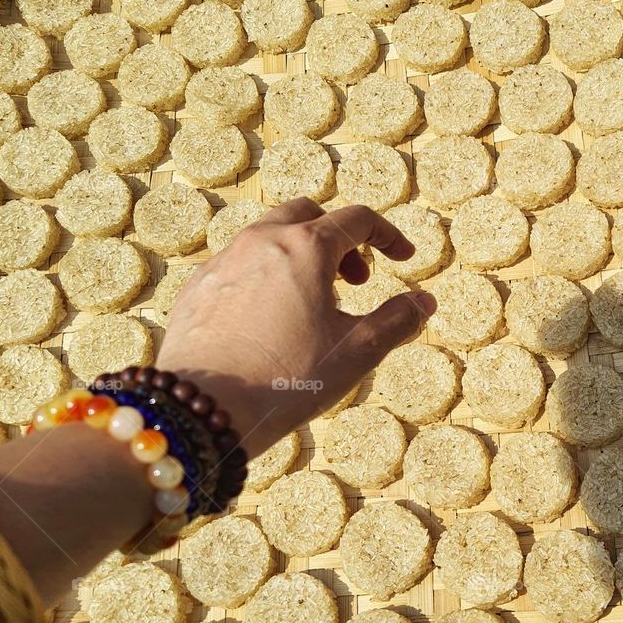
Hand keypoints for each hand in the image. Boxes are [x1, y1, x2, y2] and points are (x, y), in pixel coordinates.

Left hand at [156, 200, 434, 459]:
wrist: (204, 407)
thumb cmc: (288, 379)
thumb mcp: (356, 352)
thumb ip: (396, 320)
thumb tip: (425, 301)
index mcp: (306, 247)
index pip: (358, 219)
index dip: (388, 236)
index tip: (403, 258)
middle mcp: (261, 240)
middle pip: (309, 215)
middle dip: (340, 239)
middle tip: (355, 280)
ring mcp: (223, 260)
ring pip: (269, 236)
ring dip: (301, 255)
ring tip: (313, 302)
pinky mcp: (197, 287)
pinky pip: (238, 263)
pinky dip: (265, 275)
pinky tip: (269, 318)